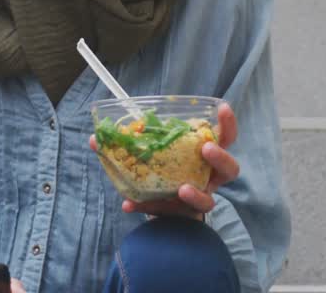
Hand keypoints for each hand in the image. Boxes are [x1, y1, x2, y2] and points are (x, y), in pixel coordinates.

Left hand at [89, 102, 239, 220]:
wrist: (161, 207)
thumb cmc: (162, 172)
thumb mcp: (149, 154)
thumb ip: (127, 145)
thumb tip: (95, 138)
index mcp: (204, 155)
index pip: (224, 137)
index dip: (227, 123)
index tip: (222, 107)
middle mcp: (208, 178)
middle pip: (230, 169)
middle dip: (220, 157)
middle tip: (205, 148)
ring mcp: (198, 199)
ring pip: (209, 201)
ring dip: (196, 194)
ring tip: (182, 189)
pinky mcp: (183, 218)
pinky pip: (171, 215)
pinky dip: (150, 209)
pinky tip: (130, 204)